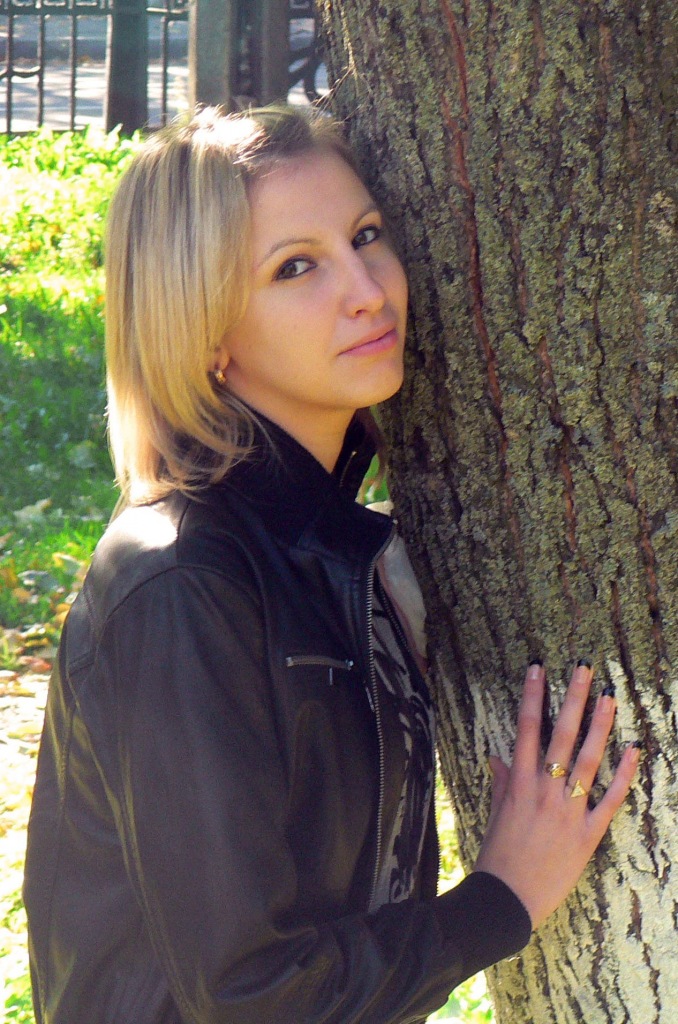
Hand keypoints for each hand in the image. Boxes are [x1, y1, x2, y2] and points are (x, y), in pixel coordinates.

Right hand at [474, 660, 639, 929]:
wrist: (506, 900)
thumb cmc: (497, 857)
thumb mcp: (495, 814)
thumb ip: (501, 783)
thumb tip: (498, 758)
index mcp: (518, 783)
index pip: (526, 729)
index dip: (532, 697)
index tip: (538, 670)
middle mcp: (543, 790)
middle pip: (560, 736)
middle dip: (573, 700)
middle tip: (583, 670)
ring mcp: (567, 811)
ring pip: (587, 760)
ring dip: (600, 727)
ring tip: (610, 698)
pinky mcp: (587, 834)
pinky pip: (609, 800)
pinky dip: (623, 776)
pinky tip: (632, 750)